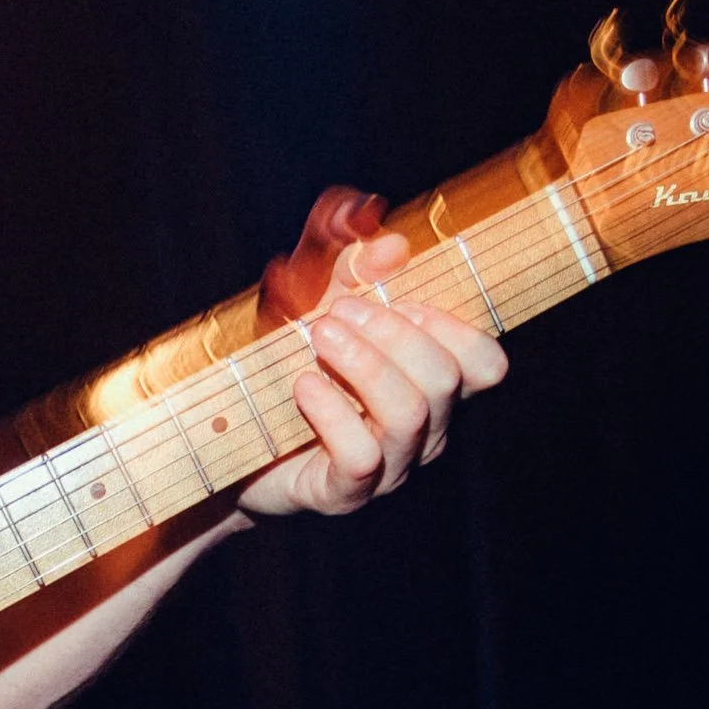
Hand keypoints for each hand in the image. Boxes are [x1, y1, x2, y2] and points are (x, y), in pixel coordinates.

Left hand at [238, 184, 506, 520]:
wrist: (220, 439)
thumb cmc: (277, 362)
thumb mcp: (302, 290)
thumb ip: (333, 243)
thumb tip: (364, 214)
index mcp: (432, 387)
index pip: (488, 365)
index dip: (452, 325)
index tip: (396, 300)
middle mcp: (423, 432)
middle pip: (447, 378)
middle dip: (392, 332)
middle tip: (335, 314)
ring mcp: (388, 468)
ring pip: (411, 413)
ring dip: (364, 362)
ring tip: (317, 339)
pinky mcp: (343, 494)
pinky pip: (361, 455)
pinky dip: (330, 410)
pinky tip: (301, 387)